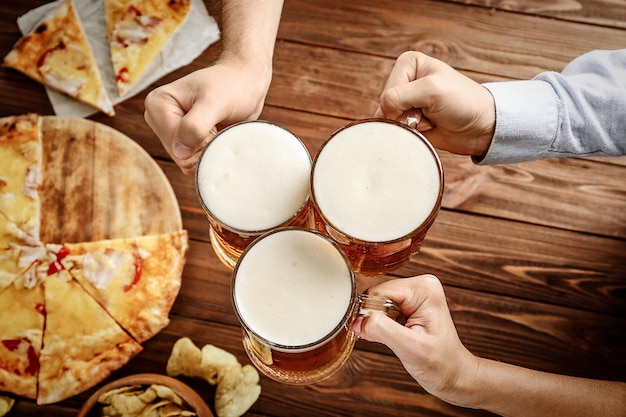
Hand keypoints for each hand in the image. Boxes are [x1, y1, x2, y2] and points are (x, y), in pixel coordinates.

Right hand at [144, 57, 271, 174]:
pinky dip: (209, 152)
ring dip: (208, 149)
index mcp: (157, 104)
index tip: (215, 120)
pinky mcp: (183, 139)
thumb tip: (180, 153)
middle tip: (217, 125)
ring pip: (187, 160)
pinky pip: (194, 160)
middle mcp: (158, 118)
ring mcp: (170, 130)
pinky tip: (217, 135)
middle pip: (179, 155)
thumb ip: (195, 126)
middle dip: (203, 146)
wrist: (247, 82)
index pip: (175, 144)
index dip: (201, 140)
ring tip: (218, 127)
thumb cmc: (232, 85)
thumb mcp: (215, 102)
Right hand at [353, 275, 477, 406]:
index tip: (375, 335)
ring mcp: (415, 293)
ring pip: (376, 302)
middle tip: (389, 339)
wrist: (453, 375)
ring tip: (396, 339)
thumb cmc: (441, 364)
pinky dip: (381, 325)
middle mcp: (420, 285)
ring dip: (377, 323)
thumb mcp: (411, 349)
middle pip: (376, 295)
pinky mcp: (409, 303)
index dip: (371, 315)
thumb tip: (359, 320)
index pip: (378, 292)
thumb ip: (383, 330)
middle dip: (374, 319)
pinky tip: (394, 336)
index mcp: (424, 289)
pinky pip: (382, 308)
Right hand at [376, 51, 495, 156]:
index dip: (403, 103)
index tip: (428, 102)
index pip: (388, 91)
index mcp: (408, 63)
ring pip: (389, 120)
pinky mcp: (410, 120)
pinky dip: (410, 134)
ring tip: (430, 120)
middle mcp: (405, 80)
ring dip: (409, 125)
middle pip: (385, 106)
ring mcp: (407, 101)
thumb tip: (379, 114)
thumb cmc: (462, 102)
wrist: (482, 127)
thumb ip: (399, 97)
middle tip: (429, 112)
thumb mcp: (431, 91)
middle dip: (405, 115)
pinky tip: (428, 128)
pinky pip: (397, 131)